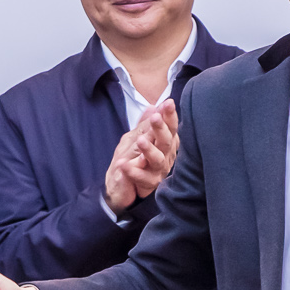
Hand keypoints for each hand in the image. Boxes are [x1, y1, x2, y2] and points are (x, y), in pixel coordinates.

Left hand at [102, 98, 178, 214]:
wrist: (119, 185)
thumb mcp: (134, 137)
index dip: (170, 116)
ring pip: (158, 159)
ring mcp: (158, 171)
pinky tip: (123, 164)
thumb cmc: (131, 159)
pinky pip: (142, 177)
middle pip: (167, 142)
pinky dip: (133, 170)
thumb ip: (144, 124)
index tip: (168, 103)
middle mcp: (165, 156)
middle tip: (155, 118)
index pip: (170, 128)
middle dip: (162, 129)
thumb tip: (153, 106)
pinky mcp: (149, 184)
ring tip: (140, 141)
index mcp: (164, 143)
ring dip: (149, 149)